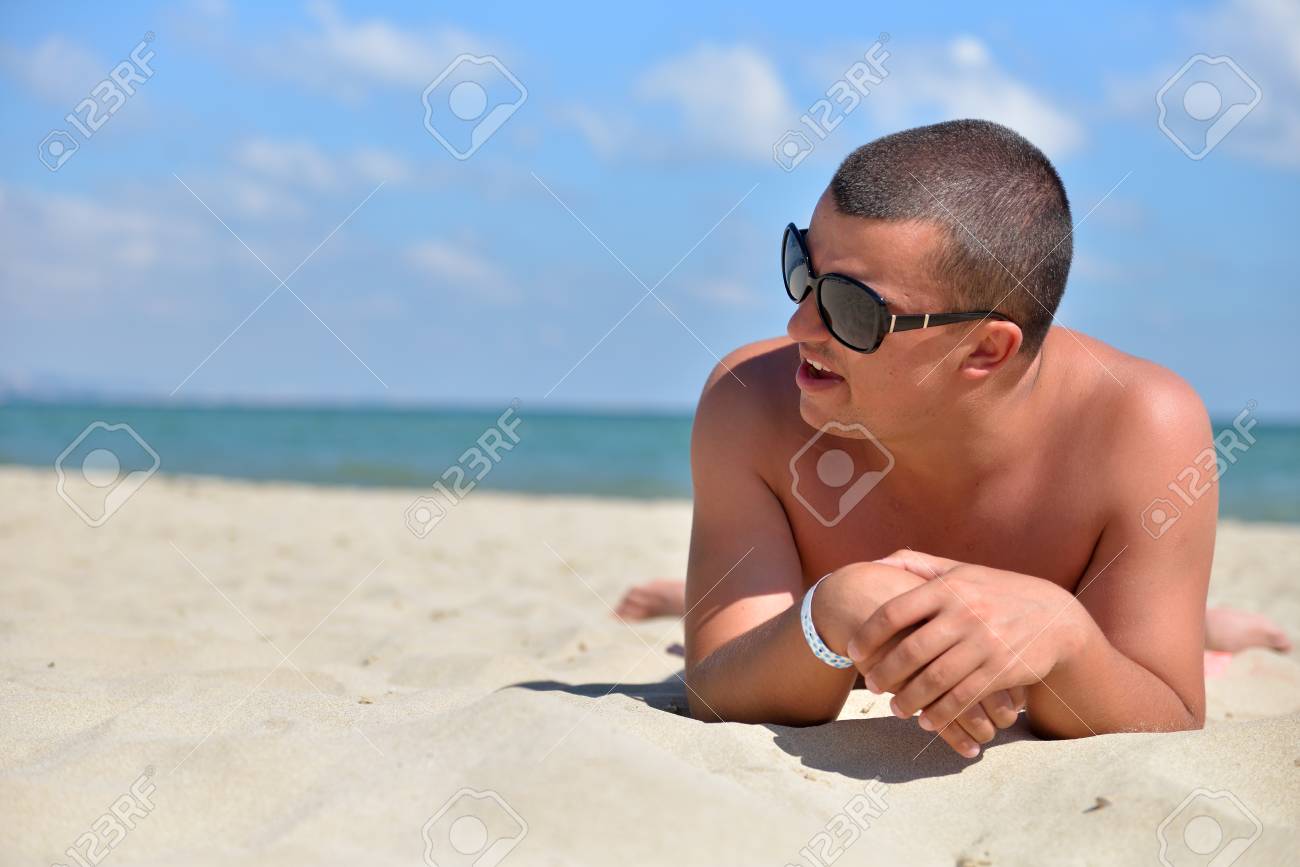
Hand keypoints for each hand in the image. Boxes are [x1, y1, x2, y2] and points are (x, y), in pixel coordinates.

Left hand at [846, 550, 1087, 756]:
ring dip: (909, 699)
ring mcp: (984, 643)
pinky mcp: (1001, 670)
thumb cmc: (997, 592)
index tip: (853, 650)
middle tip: (871, 685)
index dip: (868, 634)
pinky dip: (941, 713)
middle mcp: (965, 613)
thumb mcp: (961, 570)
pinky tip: (927, 721)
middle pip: (910, 650)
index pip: (895, 612)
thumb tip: (875, 562)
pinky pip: (963, 697)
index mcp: (949, 588)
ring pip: (935, 679)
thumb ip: (917, 564)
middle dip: (885, 672)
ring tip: (896, 709)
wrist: (1056, 618)